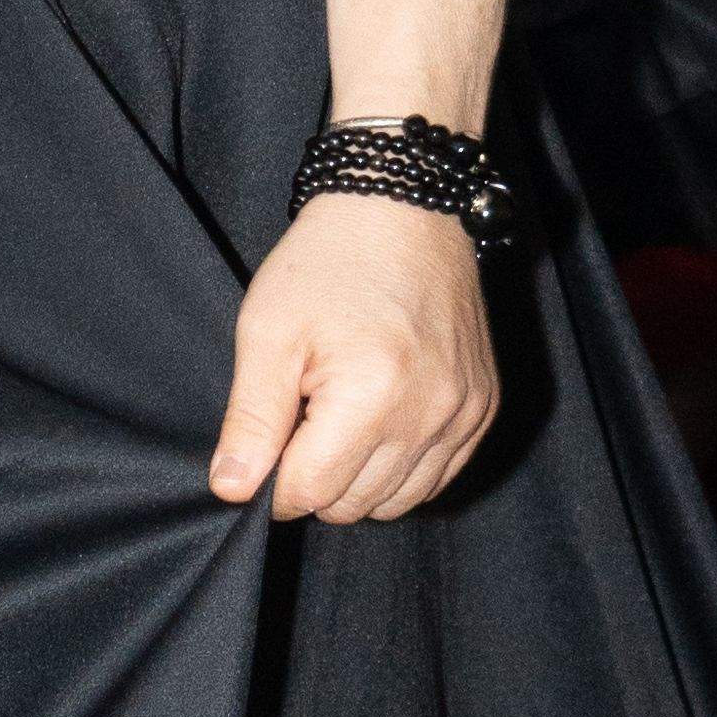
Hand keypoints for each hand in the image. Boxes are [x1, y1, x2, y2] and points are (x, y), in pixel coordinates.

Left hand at [207, 191, 496, 525]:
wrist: (404, 210)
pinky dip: (402, 468)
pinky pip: (436, 478)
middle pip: (352, 505)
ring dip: (359, 478)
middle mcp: (429, 415)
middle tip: (306, 413)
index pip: (309, 493)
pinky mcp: (484, 408)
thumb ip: (250, 419)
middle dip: (316, 476)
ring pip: (396, 502)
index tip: (271, 437)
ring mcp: (464, 414)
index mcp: (371, 398)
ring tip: (342, 416)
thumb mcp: (268, 331)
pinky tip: (380, 423)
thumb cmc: (328, 262)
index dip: (274, 480)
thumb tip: (232, 489)